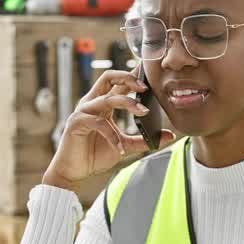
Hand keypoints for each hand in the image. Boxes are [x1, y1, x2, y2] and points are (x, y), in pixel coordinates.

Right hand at [43, 69, 175, 190]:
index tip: (148, 71)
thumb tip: (169, 136)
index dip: (132, 74)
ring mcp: (83, 111)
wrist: (74, 171)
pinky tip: (121, 148)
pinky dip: (113, 135)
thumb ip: (145, 139)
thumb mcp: (125, 145)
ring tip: (143, 112)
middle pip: (108, 77)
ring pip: (107, 98)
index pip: (118, 82)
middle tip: (145, 87)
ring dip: (127, 103)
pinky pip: (99, 123)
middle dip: (127, 77)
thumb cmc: (95, 154)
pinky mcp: (76, 123)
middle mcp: (92, 102)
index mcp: (103, 103)